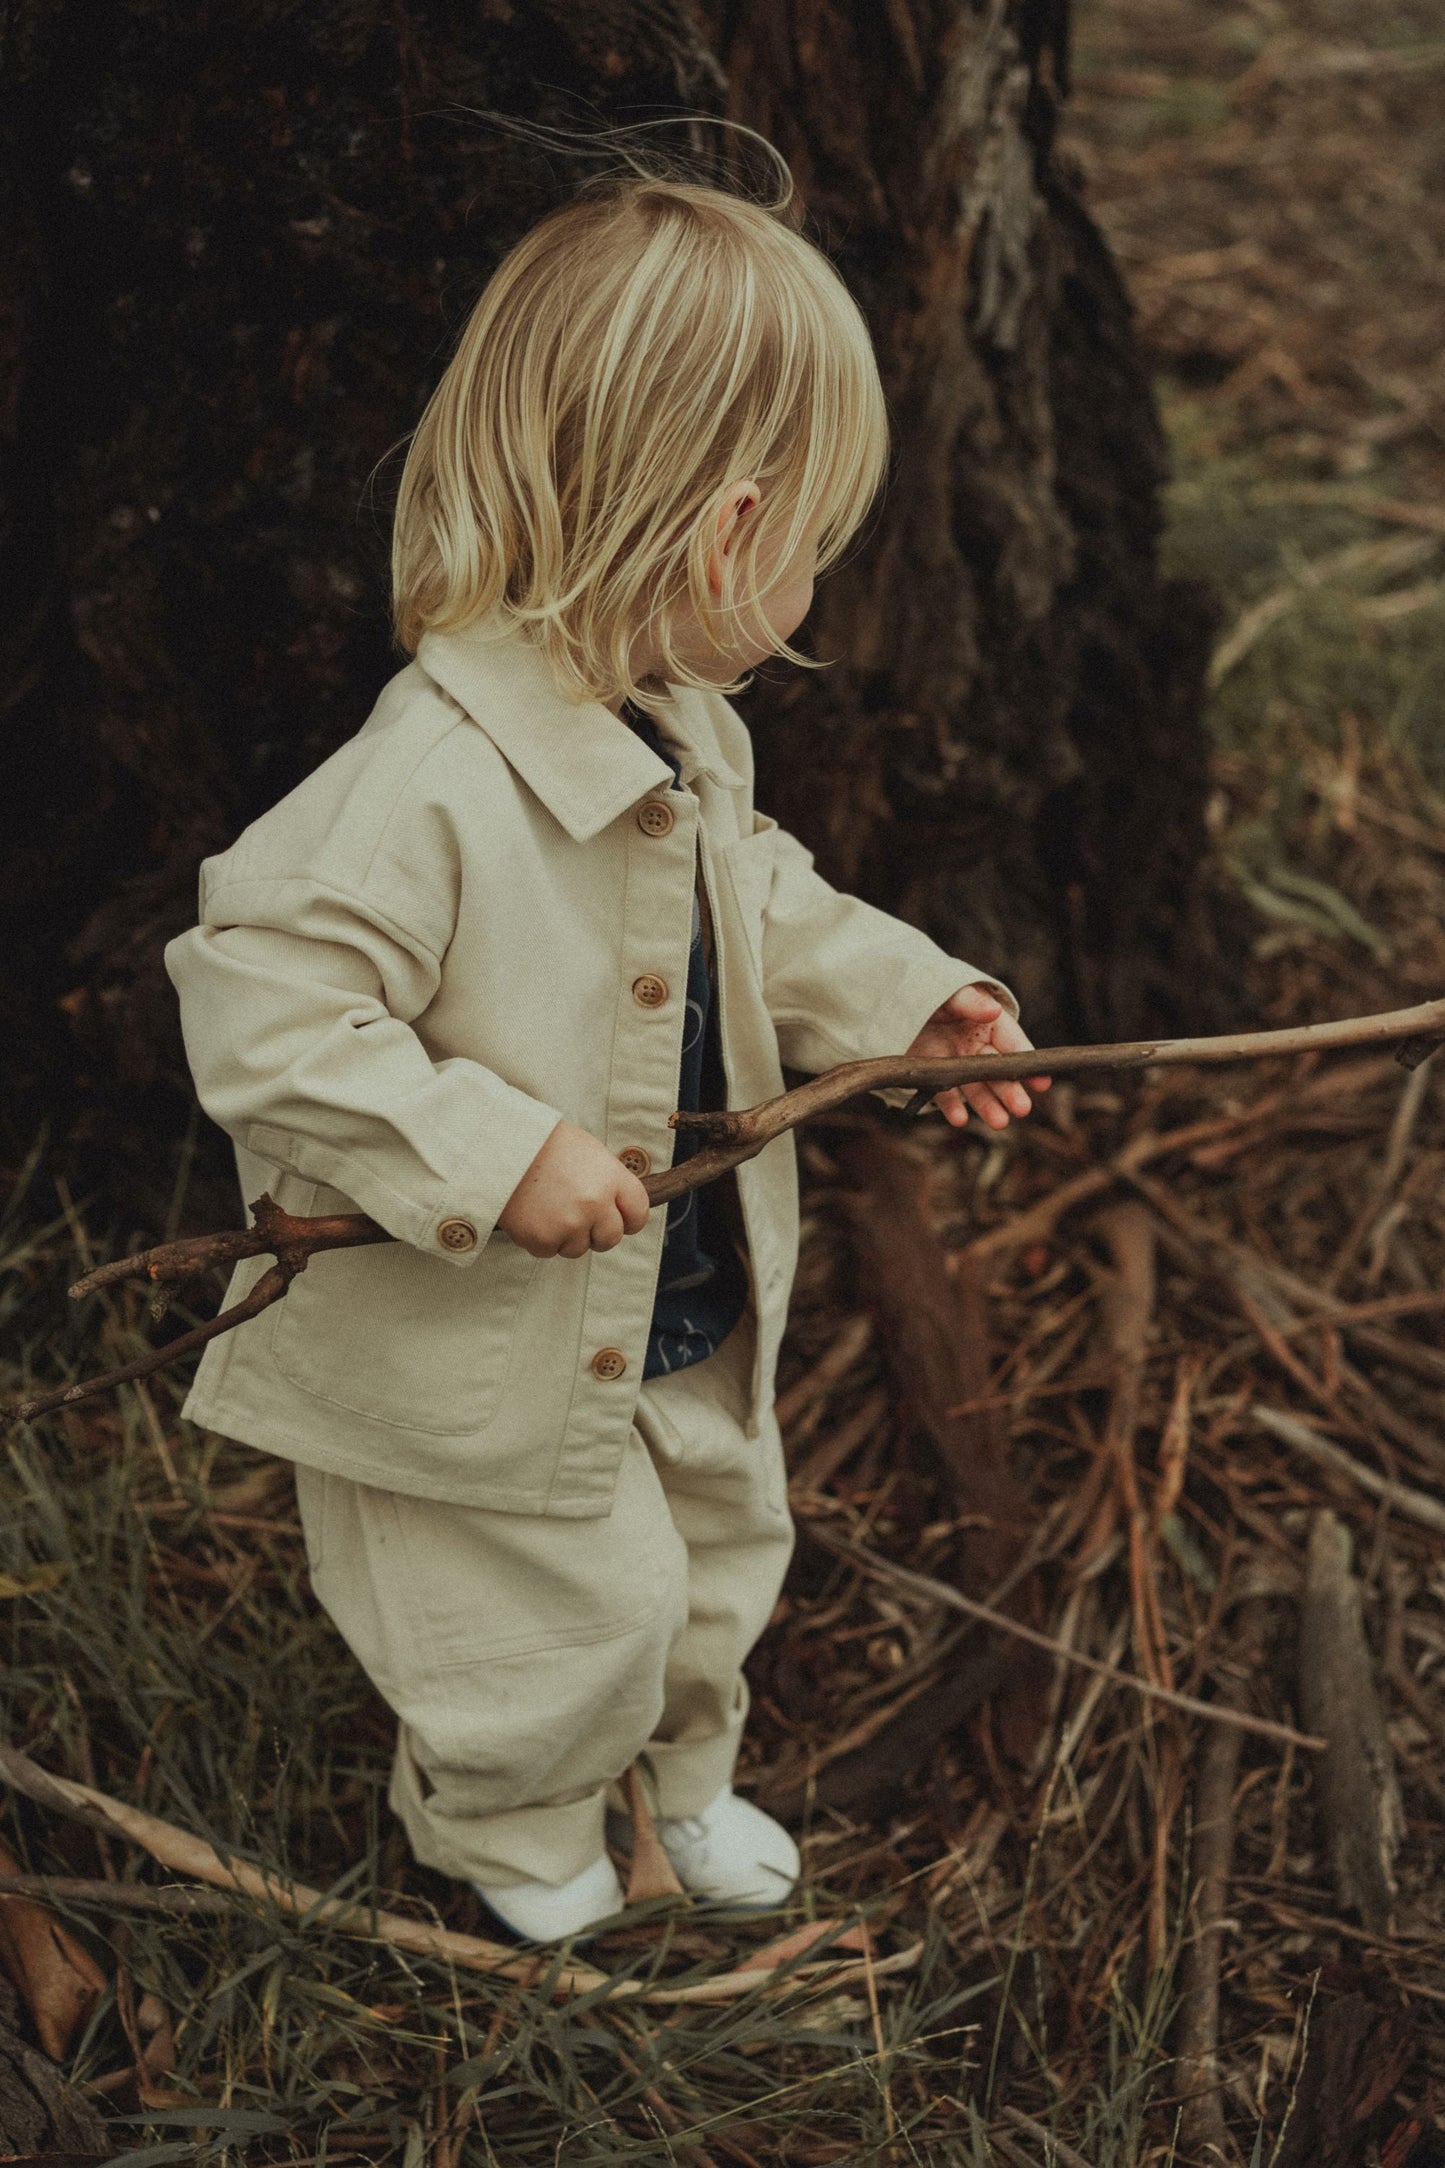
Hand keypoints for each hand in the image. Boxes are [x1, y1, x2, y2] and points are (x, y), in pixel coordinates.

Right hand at [499, 1121, 651, 1257]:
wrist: (502, 1144)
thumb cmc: (544, 1143)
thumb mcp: (589, 1153)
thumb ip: (608, 1183)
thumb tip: (617, 1209)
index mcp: (612, 1178)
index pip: (638, 1214)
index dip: (628, 1219)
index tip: (617, 1219)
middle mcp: (596, 1204)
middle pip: (610, 1238)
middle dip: (596, 1232)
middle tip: (576, 1216)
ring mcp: (570, 1224)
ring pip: (577, 1249)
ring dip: (565, 1236)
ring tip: (547, 1207)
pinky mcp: (542, 1239)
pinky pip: (548, 1251)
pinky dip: (539, 1239)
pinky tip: (531, 1214)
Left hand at [905, 984, 1051, 1130]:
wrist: (891, 998)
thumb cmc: (928, 990)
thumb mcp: (949, 991)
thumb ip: (970, 1001)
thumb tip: (993, 1010)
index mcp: (987, 1023)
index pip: (1012, 1043)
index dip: (1027, 1062)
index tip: (1042, 1081)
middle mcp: (975, 1045)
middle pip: (997, 1071)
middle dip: (1010, 1090)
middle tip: (1022, 1108)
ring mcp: (955, 1062)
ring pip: (976, 1088)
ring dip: (988, 1106)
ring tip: (1000, 1122)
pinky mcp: (932, 1074)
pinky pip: (944, 1095)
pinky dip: (952, 1108)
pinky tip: (960, 1119)